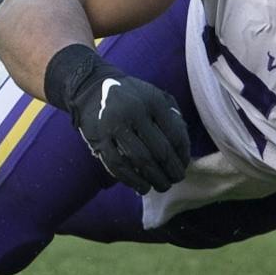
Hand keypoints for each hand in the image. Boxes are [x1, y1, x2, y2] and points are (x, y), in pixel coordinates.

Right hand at [42, 43, 190, 192]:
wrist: (91, 87)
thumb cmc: (132, 97)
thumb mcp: (155, 97)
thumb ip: (173, 119)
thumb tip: (183, 154)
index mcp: (152, 101)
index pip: (175, 136)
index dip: (183, 155)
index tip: (184, 165)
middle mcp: (133, 111)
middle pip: (159, 151)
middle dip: (171, 171)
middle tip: (175, 179)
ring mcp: (113, 125)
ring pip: (140, 160)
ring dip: (154, 179)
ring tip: (162, 186)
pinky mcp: (98, 138)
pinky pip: (117, 165)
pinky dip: (132, 180)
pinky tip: (142, 186)